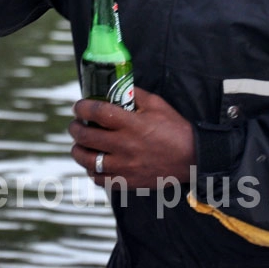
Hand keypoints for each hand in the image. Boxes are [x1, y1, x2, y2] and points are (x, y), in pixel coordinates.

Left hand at [68, 86, 194, 189]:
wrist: (192, 158)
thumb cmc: (175, 129)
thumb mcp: (157, 104)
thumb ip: (135, 94)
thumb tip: (116, 87)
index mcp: (132, 124)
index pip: (98, 113)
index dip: (83, 108)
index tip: (79, 106)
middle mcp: (125, 146)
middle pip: (87, 137)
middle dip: (75, 128)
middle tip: (75, 124)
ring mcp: (125, 166)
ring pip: (88, 161)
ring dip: (78, 151)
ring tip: (78, 145)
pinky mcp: (128, 181)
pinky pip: (100, 179)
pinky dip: (92, 171)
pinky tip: (93, 164)